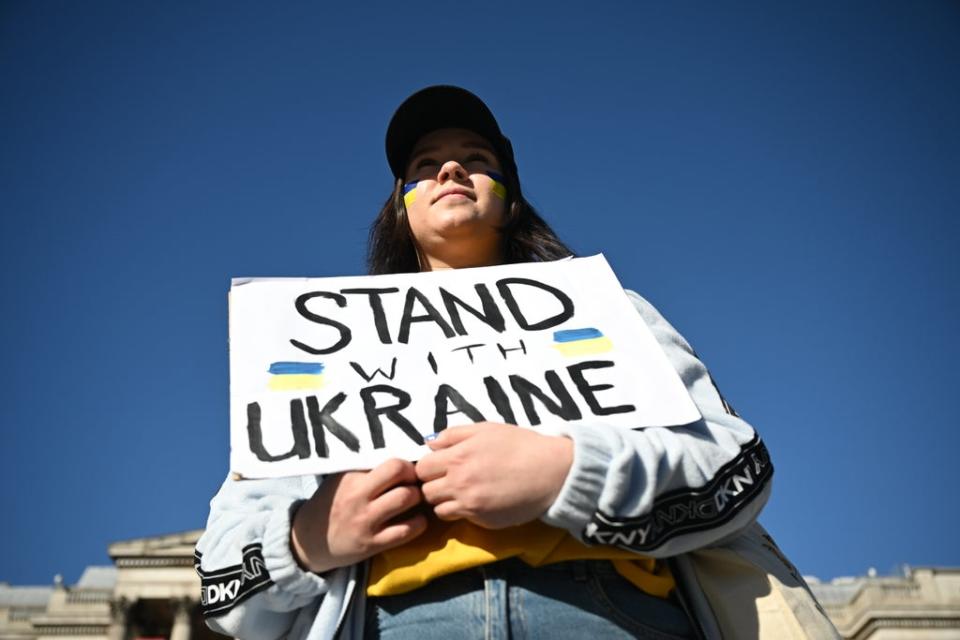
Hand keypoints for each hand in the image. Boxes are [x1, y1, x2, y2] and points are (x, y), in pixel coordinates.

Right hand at [290, 459, 426, 573]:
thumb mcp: (342, 479)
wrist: (310, 540)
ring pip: (406, 498)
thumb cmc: (331, 504)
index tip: (408, 471)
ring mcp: (366, 520)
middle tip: (415, 483)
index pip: (389, 461)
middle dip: (414, 475)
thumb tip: (400, 456)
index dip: (406, 464)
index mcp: (352, 476)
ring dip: (418, 497)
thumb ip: (366, 469)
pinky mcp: (372, 543)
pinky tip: (416, 520)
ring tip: (415, 500)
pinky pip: (406, 530)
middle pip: (399, 472)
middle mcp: (359, 495)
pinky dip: (419, 523)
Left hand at [415, 422, 573, 528]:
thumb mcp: (486, 429)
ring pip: (438, 510)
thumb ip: (453, 435)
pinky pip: (460, 519)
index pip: (421, 469)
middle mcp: (459, 483)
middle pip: (426, 492)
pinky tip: (477, 501)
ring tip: (462, 493)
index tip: (440, 466)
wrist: (551, 470)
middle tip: (449, 480)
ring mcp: (470, 505)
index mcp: (458, 457)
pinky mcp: (482, 521)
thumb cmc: (519, 444)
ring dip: (445, 502)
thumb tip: (430, 445)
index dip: (429, 467)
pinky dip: (462, 512)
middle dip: (433, 486)